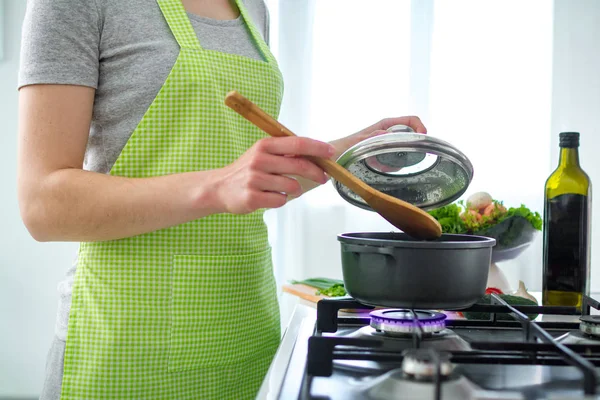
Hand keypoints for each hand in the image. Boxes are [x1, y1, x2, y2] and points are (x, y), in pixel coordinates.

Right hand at [214, 136, 334, 213]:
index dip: (317, 148)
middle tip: (323, 178)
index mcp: (264, 145)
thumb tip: (316, 154)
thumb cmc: (246, 170)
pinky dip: (280, 200)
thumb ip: (285, 152)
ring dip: (294, 190)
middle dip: (317, 173)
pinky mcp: (252, 198)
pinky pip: (281, 200)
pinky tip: (270, 197)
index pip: (297, 143)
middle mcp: (259, 160)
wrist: (219, 188)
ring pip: (292, 186)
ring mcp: (255, 179)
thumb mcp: (262, 154)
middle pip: (299, 165)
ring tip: (282, 188)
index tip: (331, 153)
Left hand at [330, 116, 426, 159]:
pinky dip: (393, 166)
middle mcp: (388, 133)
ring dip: (401, 159)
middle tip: (407, 158)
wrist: (333, 159)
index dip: (420, 127)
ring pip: (405, 150)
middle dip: (413, 146)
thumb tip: (387, 134)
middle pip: (411, 135)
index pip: (411, 120)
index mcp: (386, 125)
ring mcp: (387, 144)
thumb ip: (371, 137)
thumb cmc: (343, 147)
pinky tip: (382, 169)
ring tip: (388, 165)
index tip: (422, 140)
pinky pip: (396, 160)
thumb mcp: (357, 142)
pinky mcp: (384, 156)